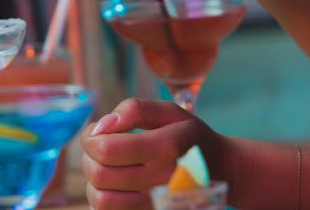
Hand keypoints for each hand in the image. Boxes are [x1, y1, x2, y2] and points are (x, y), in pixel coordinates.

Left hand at [81, 98, 229, 208]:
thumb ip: (135, 110)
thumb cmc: (190, 137)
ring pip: (101, 200)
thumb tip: (102, 126)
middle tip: (98, 147)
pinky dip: (103, 198)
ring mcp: (157, 203)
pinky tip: (114, 184)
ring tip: (105, 166)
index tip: (95, 132)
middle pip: (100, 175)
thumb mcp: (170, 112)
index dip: (90, 138)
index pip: (107, 149)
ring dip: (93, 181)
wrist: (220, 171)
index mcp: (167, 147)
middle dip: (88, 157)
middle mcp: (162, 179)